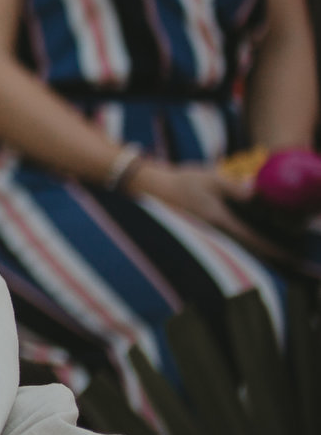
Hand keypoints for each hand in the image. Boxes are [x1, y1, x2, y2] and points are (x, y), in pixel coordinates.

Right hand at [131, 160, 269, 252]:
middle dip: (261, 252)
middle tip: (278, 256)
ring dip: (247, 250)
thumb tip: (255, 192)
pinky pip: (221, 244)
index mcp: (218, 220)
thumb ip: (233, 186)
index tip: (285, 257)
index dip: (270, 249)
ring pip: (232, 248)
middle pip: (244, 249)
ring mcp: (203, 235)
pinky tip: (235, 241)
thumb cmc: (180, 181)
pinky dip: (233, 245)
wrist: (149, 187)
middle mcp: (212, 233)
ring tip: (260, 250)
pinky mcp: (197, 233)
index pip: (251, 240)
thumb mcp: (209, 177)